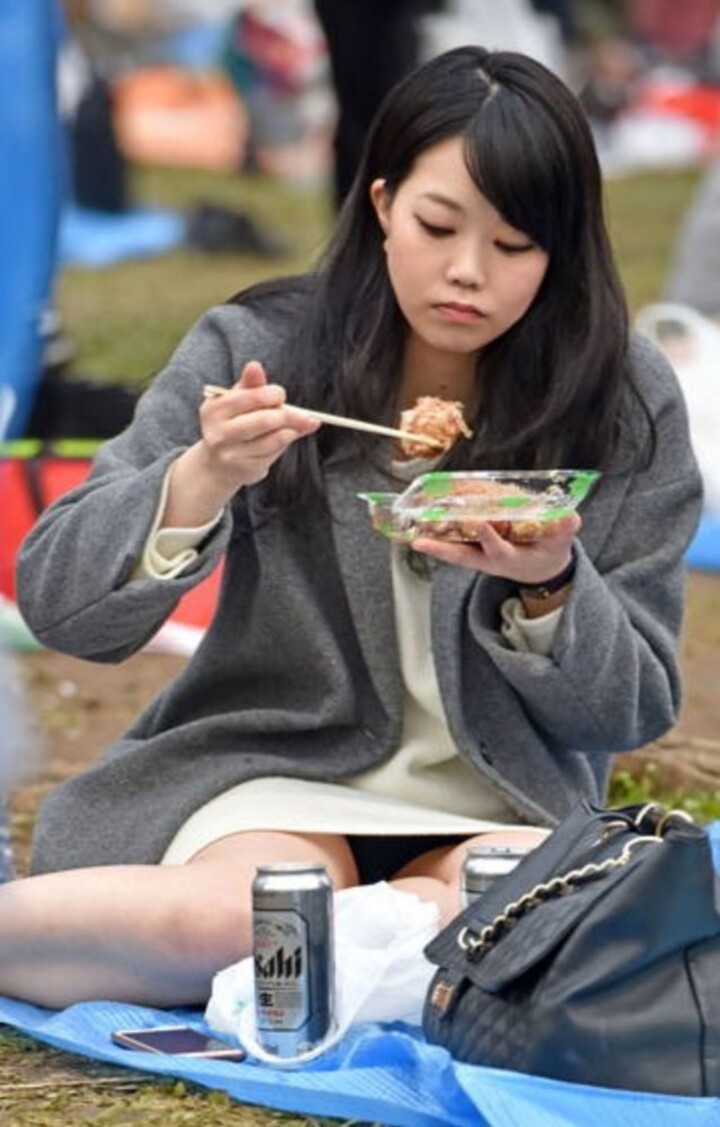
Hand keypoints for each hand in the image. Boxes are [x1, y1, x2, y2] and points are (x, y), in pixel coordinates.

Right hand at [163, 361, 319, 526]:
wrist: (218, 465)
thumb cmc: (233, 425)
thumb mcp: (237, 401)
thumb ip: (249, 384)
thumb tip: (255, 365)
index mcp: (214, 409)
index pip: (250, 397)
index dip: (271, 394)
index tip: (280, 395)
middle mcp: (219, 432)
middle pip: (265, 420)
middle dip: (288, 414)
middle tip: (302, 414)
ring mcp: (231, 454)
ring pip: (274, 438)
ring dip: (290, 430)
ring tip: (296, 426)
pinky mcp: (245, 469)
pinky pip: (274, 453)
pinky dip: (284, 443)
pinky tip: (286, 437)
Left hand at [410, 513, 580, 586]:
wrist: (540, 569)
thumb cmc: (548, 553)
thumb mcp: (560, 544)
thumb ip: (564, 530)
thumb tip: (570, 518)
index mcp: (509, 558)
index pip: (497, 547)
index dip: (488, 536)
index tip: (480, 522)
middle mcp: (488, 559)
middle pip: (461, 555)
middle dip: (441, 549)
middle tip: (419, 541)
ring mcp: (478, 555)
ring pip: (451, 550)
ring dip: (431, 543)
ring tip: (408, 535)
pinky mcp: (473, 549)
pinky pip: (452, 542)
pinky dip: (436, 535)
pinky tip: (419, 524)